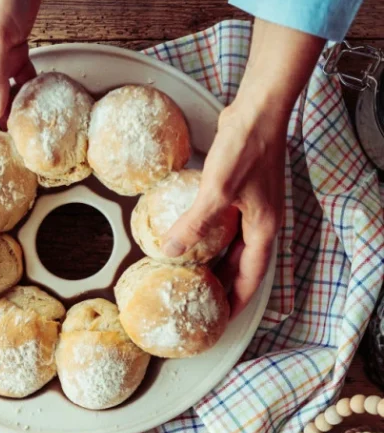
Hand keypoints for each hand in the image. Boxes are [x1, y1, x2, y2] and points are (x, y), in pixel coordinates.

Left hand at [162, 19, 325, 314]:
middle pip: (241, 266)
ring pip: (232, 246)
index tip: (220, 319)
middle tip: (200, 302)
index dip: (236, 301)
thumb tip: (169, 252)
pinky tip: (190, 238)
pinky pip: (224, 225)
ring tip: (192, 277)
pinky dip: (210, 237)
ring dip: (215, 262)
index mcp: (262, 230)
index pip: (251, 279)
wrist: (256, 113)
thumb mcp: (216, 191)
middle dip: (223, 286)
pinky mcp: (239, 194)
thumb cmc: (246, 150)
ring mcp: (251, 209)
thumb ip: (194, 224)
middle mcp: (260, 224)